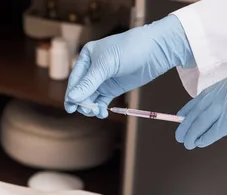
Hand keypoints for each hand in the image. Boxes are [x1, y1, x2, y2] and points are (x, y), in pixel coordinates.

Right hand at [64, 15, 193, 117]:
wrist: (156, 50)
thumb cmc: (130, 49)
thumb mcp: (107, 65)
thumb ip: (89, 83)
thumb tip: (72, 98)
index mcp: (87, 57)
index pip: (75, 79)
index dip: (72, 93)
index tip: (71, 107)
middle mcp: (93, 68)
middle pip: (81, 90)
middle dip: (82, 102)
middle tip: (87, 111)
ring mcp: (103, 79)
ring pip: (90, 97)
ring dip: (91, 107)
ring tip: (96, 113)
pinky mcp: (113, 88)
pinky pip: (101, 101)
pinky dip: (100, 108)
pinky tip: (102, 113)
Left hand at [176, 68, 226, 149]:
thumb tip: (226, 128)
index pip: (207, 94)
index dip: (192, 106)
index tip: (182, 116)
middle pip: (202, 107)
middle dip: (188, 122)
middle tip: (180, 134)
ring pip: (204, 119)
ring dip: (193, 133)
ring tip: (187, 142)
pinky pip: (216, 129)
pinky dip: (206, 138)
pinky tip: (200, 143)